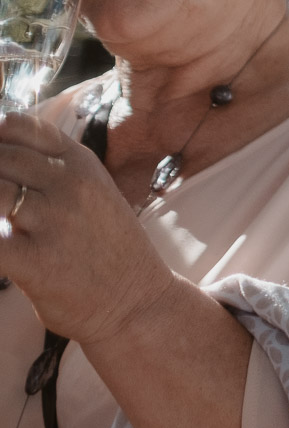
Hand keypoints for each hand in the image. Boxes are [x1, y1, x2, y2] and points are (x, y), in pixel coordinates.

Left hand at [0, 111, 175, 343]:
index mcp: (81, 163)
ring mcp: (54, 220)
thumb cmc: (106, 247)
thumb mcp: (93, 191)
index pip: (17, 127)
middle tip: (1, 204)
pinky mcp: (36, 261)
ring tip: (1, 221)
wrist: (136, 300)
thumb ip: (51, 168)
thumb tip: (1, 155)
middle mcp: (70, 184)